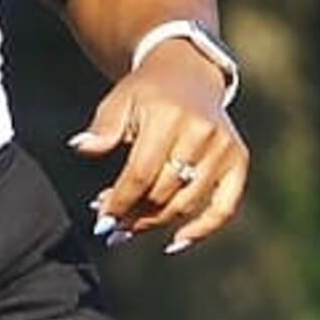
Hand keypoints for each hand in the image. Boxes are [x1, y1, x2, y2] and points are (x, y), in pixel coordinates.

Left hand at [70, 75, 248, 255]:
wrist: (187, 76)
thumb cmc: (145, 94)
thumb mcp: (119, 102)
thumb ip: (102, 128)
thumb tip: (81, 147)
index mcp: (170, 117)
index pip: (140, 173)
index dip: (119, 202)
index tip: (101, 222)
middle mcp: (202, 133)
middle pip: (163, 192)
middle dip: (133, 215)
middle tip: (111, 228)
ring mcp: (224, 148)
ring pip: (186, 203)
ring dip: (154, 223)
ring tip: (128, 231)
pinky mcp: (239, 160)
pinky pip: (224, 206)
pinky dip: (202, 229)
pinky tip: (174, 244)